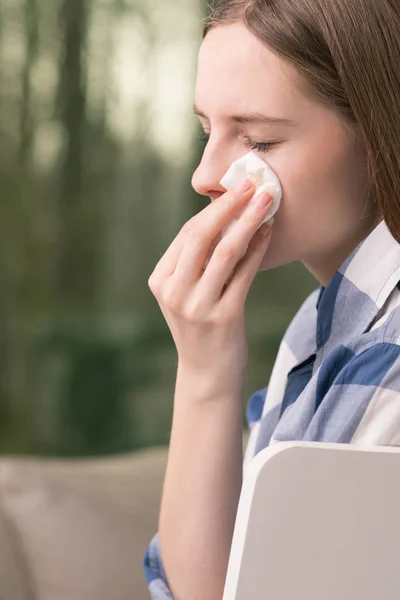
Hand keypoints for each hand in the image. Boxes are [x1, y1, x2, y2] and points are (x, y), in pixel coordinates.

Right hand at [148, 180, 273, 396]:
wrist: (207, 376)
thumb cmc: (202, 329)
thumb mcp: (187, 294)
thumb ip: (198, 262)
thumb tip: (227, 217)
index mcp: (161, 280)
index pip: (188, 235)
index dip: (214, 209)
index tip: (236, 188)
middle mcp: (174, 291)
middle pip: (201, 236)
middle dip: (229, 205)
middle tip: (251, 182)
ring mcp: (197, 305)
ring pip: (225, 251)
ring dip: (248, 220)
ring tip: (266, 199)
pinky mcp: (223, 317)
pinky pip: (244, 273)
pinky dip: (258, 248)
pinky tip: (269, 231)